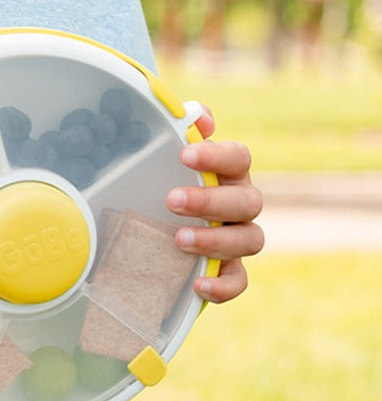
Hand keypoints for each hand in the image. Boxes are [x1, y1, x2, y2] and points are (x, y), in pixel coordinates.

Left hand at [166, 108, 263, 303]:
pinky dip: (223, 285)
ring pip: (250, 240)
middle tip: (171, 200)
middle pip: (248, 201)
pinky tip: (197, 283)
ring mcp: (237, 238)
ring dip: (216, 240)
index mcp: (227, 173)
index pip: (239, 158)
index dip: (217, 156)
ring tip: (178, 239)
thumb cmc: (163, 182)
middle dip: (211, 201)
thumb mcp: (162, 157)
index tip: (185, 155)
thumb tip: (194, 115)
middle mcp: (239, 204)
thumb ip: (179, 131)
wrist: (151, 228)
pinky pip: (239, 280)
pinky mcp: (228, 270)